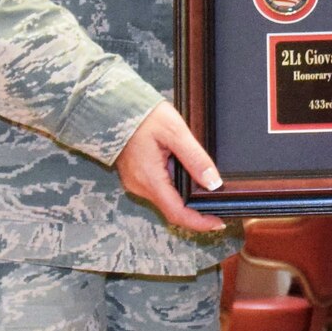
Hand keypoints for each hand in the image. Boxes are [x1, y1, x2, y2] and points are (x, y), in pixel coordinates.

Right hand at [114, 102, 229, 232]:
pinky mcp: (136, 176)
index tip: (218, 223)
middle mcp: (140, 186)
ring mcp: (136, 182)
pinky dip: (175, 189)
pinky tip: (187, 177)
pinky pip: (158, 189)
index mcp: (150, 179)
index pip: (177, 213)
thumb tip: (213, 182)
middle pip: (172, 210)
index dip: (199, 223)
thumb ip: (195, 158)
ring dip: (185, 200)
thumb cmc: (142, 116)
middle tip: (218, 206)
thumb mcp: (175, 132)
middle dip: (195, 212)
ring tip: (206, 190)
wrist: (113, 107)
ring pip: (166, 200)